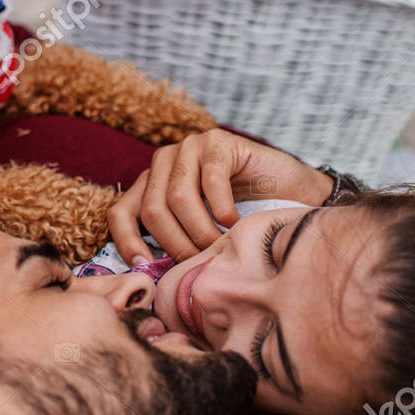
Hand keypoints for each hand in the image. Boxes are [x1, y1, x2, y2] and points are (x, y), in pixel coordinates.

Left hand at [107, 129, 332, 262]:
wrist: (294, 196)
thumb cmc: (245, 220)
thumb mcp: (200, 234)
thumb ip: (174, 243)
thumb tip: (147, 273)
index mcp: (151, 185)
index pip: (121, 212)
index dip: (126, 241)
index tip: (144, 266)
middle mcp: (164, 162)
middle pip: (152, 210)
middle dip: (176, 244)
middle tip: (199, 262)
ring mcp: (189, 148)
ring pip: (177, 198)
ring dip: (200, 231)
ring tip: (220, 246)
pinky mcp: (217, 142)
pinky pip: (210, 182)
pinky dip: (222, 210)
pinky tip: (235, 222)